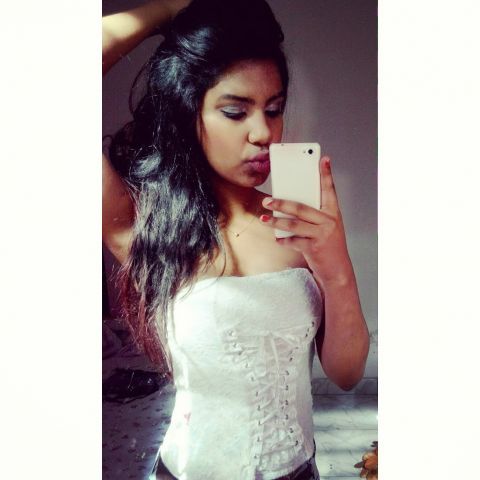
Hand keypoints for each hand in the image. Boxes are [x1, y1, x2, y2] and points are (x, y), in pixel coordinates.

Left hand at [259, 156, 353, 285]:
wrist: (338, 270)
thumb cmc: (329, 245)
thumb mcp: (326, 227)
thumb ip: (314, 216)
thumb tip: (289, 205)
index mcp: (333, 213)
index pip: (329, 190)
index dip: (326, 174)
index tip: (323, 159)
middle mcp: (329, 221)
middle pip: (301, 208)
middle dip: (281, 203)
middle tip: (267, 200)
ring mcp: (322, 234)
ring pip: (294, 224)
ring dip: (276, 221)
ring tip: (264, 218)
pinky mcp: (314, 248)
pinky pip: (294, 241)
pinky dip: (284, 240)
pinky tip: (277, 239)